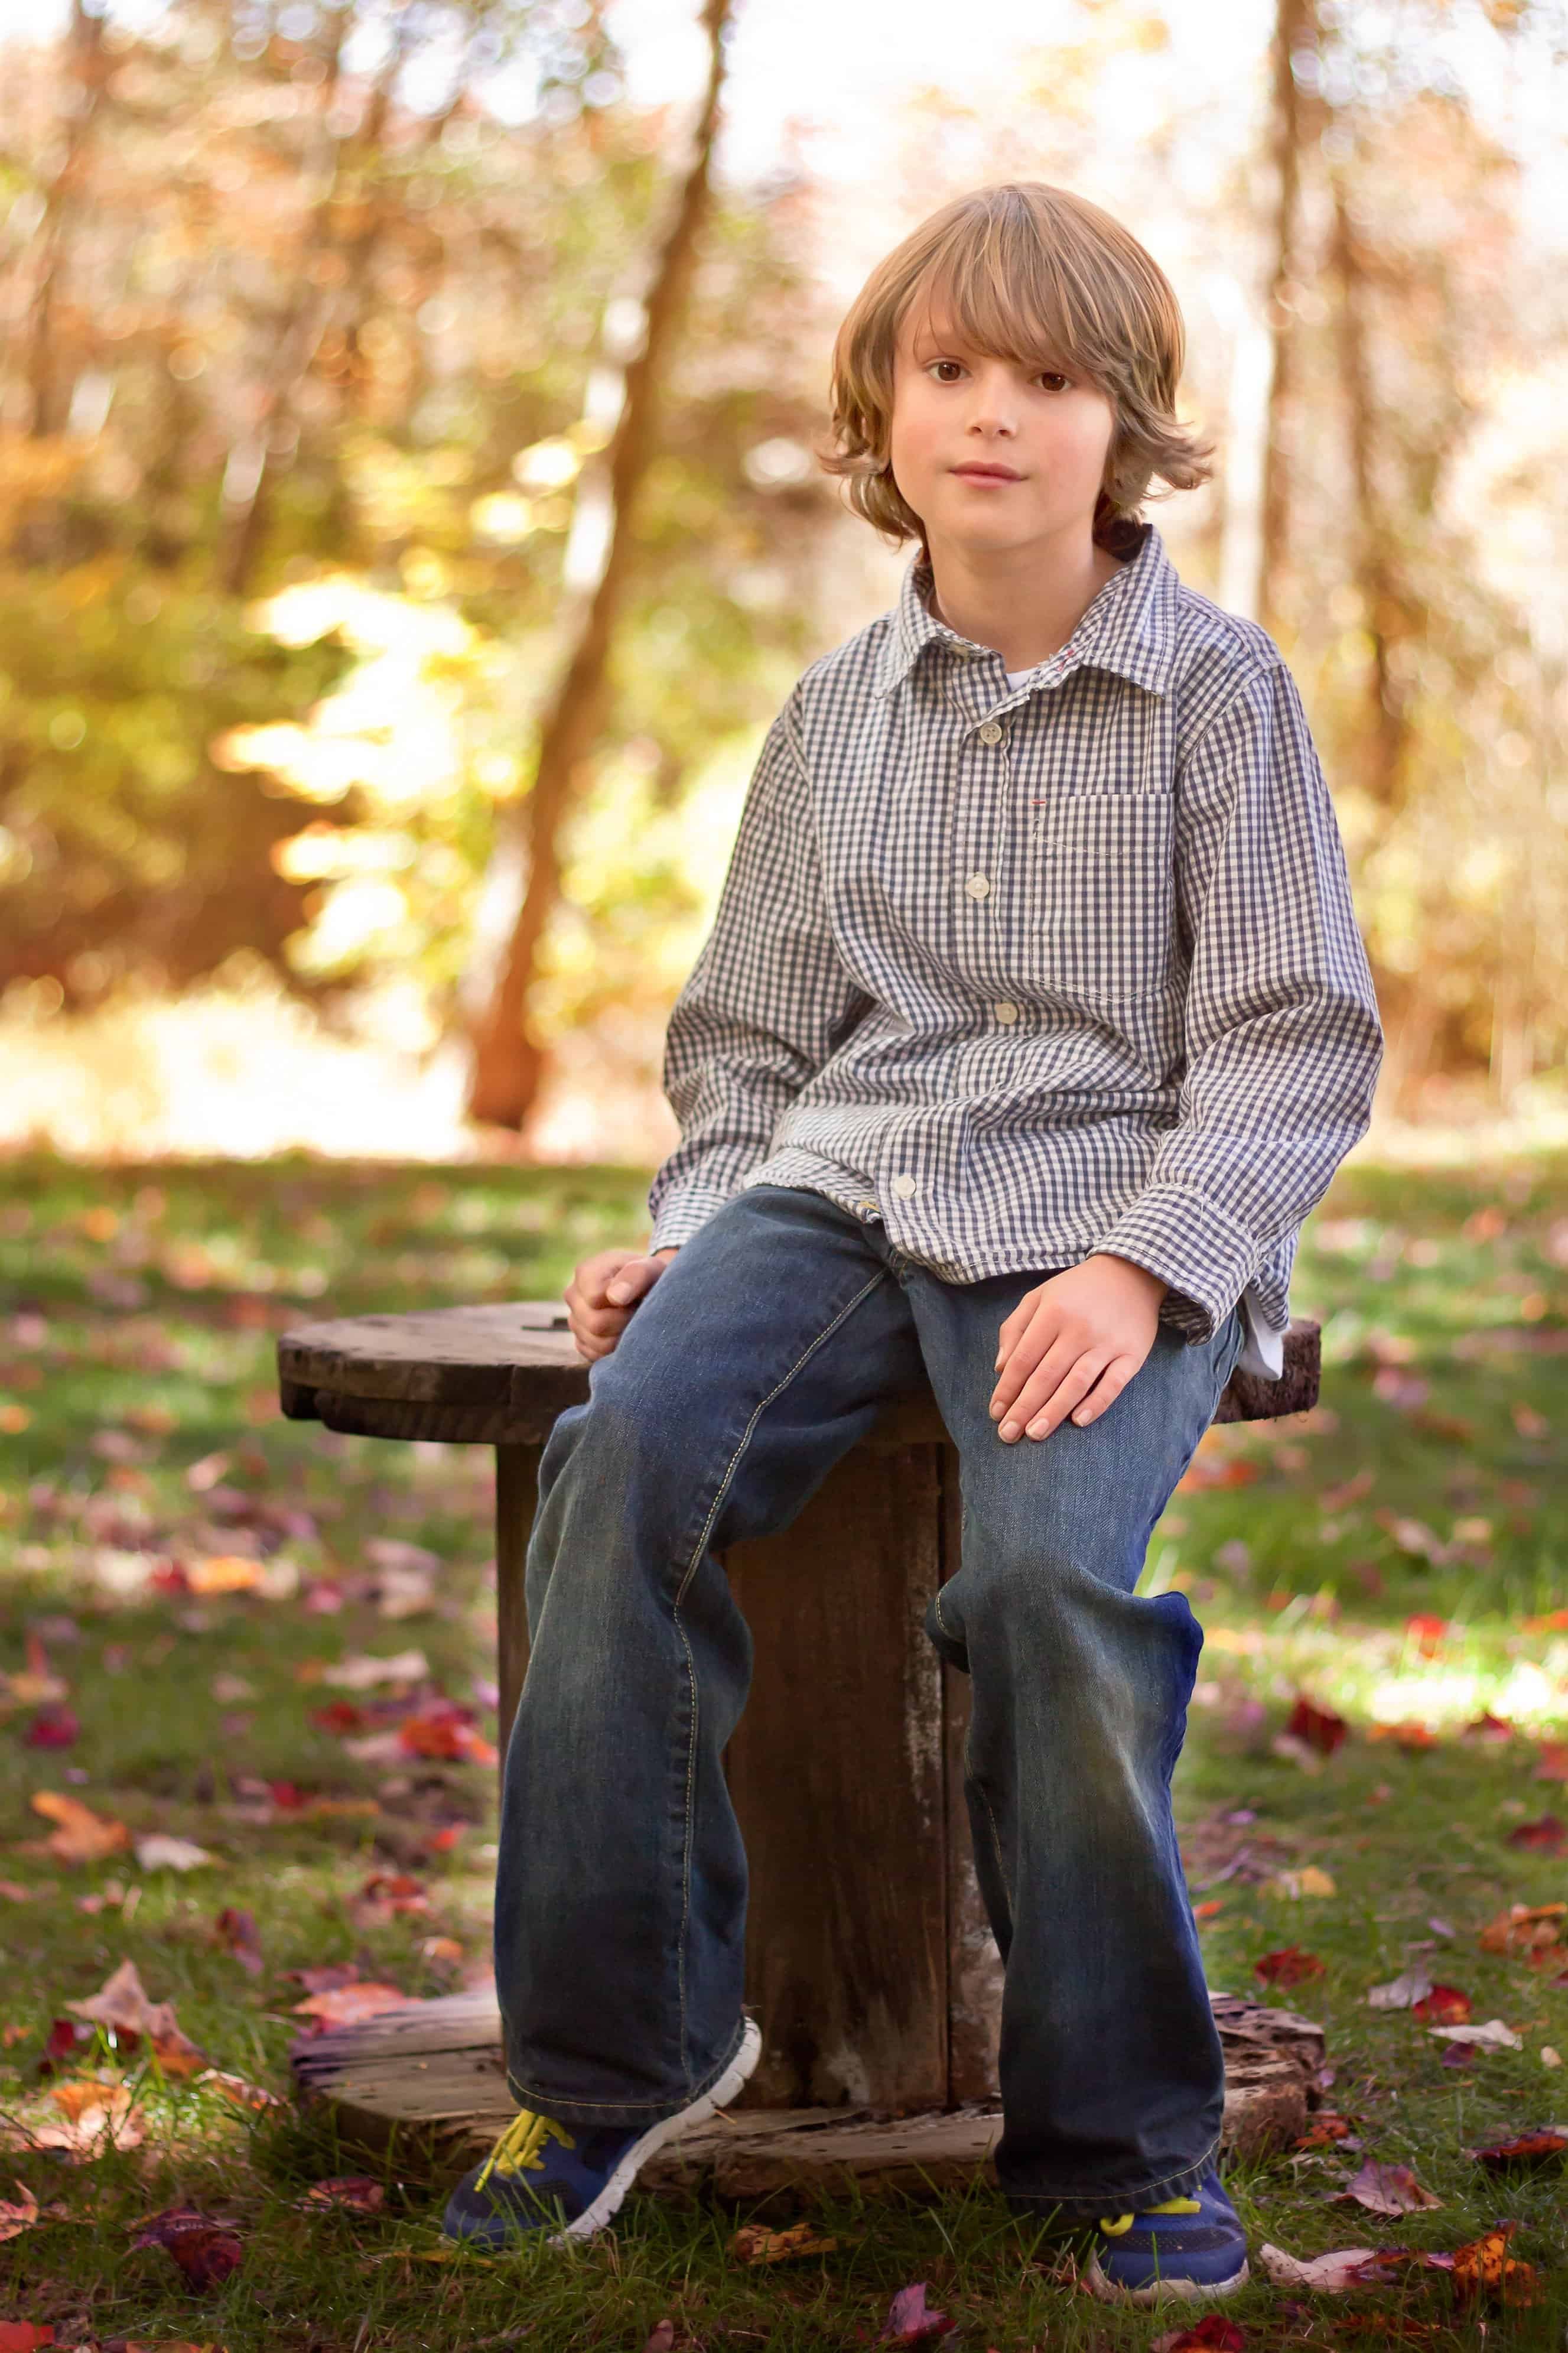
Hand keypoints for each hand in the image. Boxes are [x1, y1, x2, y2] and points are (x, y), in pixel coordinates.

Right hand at [564, 1245, 678, 1362]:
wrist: (649, 1290)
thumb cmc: (650, 1277)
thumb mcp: (651, 1268)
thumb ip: (635, 1276)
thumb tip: (615, 1298)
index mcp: (585, 1272)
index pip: (595, 1298)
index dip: (621, 1303)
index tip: (637, 1296)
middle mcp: (573, 1295)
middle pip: (596, 1324)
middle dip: (624, 1321)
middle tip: (639, 1312)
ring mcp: (574, 1320)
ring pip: (596, 1343)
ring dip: (622, 1337)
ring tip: (633, 1321)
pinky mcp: (581, 1341)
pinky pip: (594, 1355)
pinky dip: (614, 1350)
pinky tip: (625, 1333)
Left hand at [988, 1254, 1167, 1441]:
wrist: (1132, 1273)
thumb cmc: (1077, 1289)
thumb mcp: (1039, 1296)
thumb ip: (1015, 1328)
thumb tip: (999, 1368)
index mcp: (1052, 1312)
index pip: (1023, 1358)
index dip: (1007, 1388)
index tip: (996, 1413)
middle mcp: (1078, 1328)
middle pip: (1046, 1375)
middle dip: (1024, 1408)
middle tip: (1008, 1435)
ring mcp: (1107, 1342)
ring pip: (1076, 1383)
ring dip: (1053, 1412)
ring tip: (1034, 1434)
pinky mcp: (1132, 1354)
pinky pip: (1113, 1384)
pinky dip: (1096, 1403)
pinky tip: (1078, 1421)